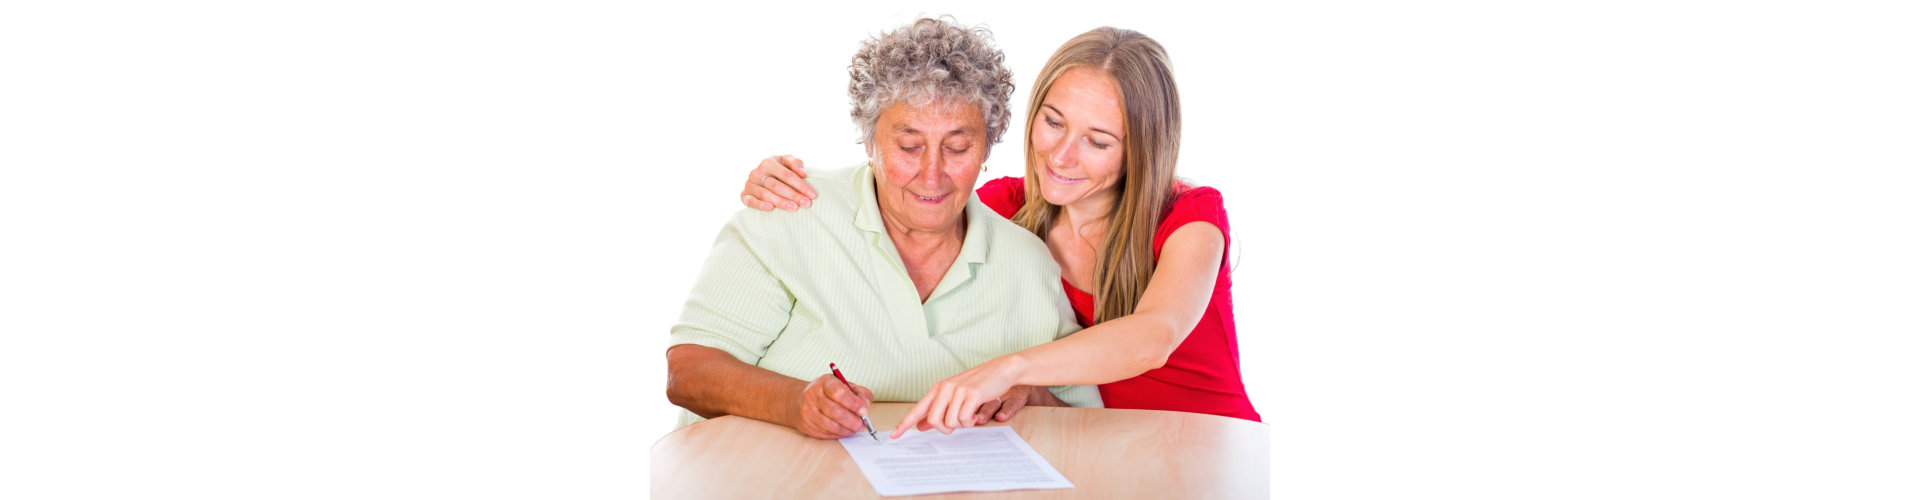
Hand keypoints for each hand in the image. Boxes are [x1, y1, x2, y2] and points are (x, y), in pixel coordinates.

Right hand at [740, 155, 817, 211]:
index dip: (801, 185)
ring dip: (781, 202)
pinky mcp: (744, 195)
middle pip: (777, 185)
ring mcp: (749, 184)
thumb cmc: (779, 169)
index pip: (787, 175)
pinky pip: (750, 201)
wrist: (762, 176)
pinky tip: (771, 208)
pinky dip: (760, 205)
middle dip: (793, 195)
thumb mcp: (787, 161)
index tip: (813, 195)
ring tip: (794, 208)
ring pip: (765, 194)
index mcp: (768, 162)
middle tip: (806, 204)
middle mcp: (756, 172)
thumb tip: (803, 173)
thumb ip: (796, 163)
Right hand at [794, 373, 873, 439]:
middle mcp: (813, 395)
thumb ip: (859, 392)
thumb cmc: (828, 393)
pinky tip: (844, 431)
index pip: (839, 392)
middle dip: (852, 420)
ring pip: (830, 425)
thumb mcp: (844, 385)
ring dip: (846, 430)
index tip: (864, 411)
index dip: (854, 403)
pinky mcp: (806, 425)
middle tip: (862, 424)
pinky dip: (838, 434)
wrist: (801, 400)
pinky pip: (825, 433)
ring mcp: (807, 411)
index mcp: (825, 382)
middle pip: (835, 411)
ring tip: (855, 428)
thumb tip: (866, 405)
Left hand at [890, 356, 1024, 437]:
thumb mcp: (954, 395)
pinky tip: (975, 413)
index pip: (917, 409)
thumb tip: (920, 426)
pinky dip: (970, 421)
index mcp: (938, 389)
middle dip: (944, 428)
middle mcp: (945, 389)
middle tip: (955, 425)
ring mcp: (958, 391)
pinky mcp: (972, 395)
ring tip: (969, 414)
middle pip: (933, 420)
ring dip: (961, 424)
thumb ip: (937, 409)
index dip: (904, 424)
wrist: (1001, 370)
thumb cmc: (978, 384)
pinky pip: (965, 420)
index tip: (893, 436)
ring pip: (950, 422)